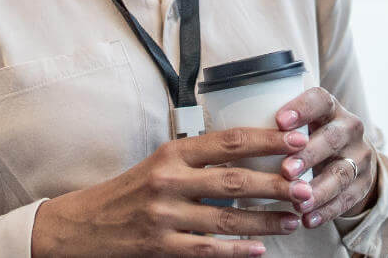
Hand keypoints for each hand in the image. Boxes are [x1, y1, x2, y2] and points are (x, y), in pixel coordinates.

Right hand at [31, 126, 313, 256]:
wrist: (81, 226)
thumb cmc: (130, 190)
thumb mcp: (161, 162)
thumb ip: (200, 158)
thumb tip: (254, 151)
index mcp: (172, 152)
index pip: (229, 141)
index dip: (268, 140)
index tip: (298, 140)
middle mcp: (168, 180)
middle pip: (234, 181)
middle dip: (276, 185)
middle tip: (306, 186)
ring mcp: (163, 216)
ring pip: (226, 219)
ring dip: (265, 220)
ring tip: (293, 219)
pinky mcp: (158, 246)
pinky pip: (206, 250)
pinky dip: (236, 251)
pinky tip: (259, 250)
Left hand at [276, 87, 379, 228]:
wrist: (350, 158)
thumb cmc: (310, 139)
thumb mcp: (301, 125)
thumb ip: (274, 128)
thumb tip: (221, 135)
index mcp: (329, 108)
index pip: (320, 100)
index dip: (302, 108)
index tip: (279, 121)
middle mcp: (349, 128)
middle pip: (333, 137)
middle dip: (309, 154)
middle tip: (286, 170)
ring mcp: (359, 157)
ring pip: (342, 172)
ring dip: (319, 189)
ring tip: (298, 203)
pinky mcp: (363, 183)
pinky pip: (347, 198)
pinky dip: (327, 211)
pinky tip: (308, 220)